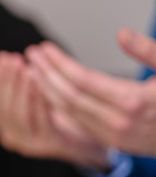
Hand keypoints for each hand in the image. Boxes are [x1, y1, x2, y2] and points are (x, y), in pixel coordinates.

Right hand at [0, 52, 108, 168]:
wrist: (80, 136)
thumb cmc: (48, 112)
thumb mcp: (21, 92)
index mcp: (0, 122)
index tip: (3, 57)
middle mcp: (9, 136)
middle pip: (2, 108)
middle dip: (7, 82)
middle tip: (15, 60)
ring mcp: (27, 144)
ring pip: (18, 115)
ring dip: (22, 91)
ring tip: (28, 70)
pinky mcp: (47, 145)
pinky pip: (41, 121)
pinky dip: (40, 101)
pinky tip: (44, 84)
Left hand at [26, 36, 155, 155]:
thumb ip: (148, 51)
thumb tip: (121, 34)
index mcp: (133, 102)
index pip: (82, 80)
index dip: (58, 63)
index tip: (43, 49)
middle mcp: (119, 123)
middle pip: (69, 96)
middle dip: (45, 74)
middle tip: (31, 54)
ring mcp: (114, 136)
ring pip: (69, 112)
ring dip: (47, 89)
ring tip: (34, 69)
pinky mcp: (112, 142)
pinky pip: (77, 122)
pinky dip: (59, 105)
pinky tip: (50, 90)